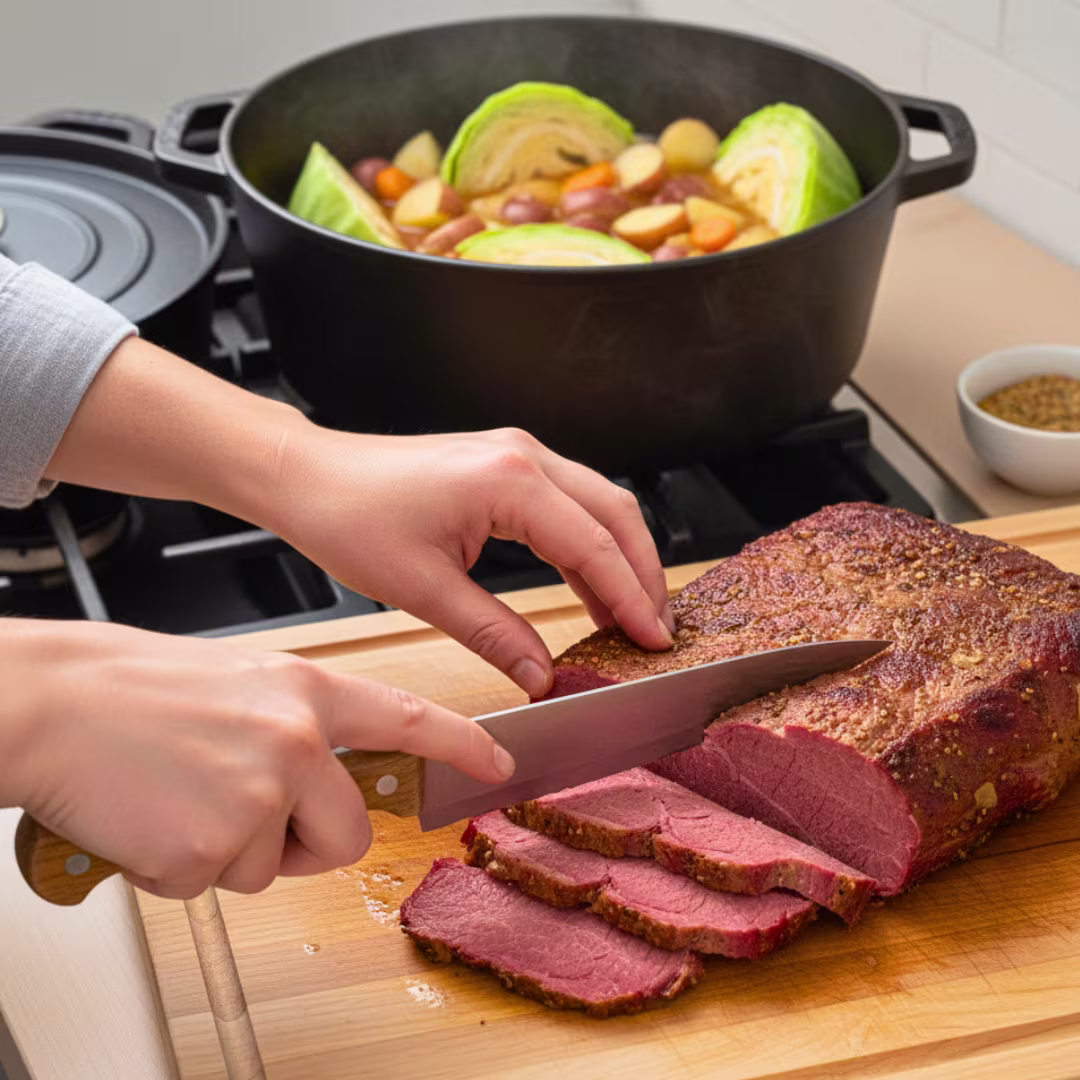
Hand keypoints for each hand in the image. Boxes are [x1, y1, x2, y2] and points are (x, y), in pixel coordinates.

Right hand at [5, 619, 512, 899]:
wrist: (51, 701)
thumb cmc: (133, 687)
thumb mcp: (240, 682)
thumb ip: (296, 724)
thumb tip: (324, 775)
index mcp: (306, 692)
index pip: (407, 718)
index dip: (460, 744)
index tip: (497, 763)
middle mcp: (296, 741)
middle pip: (350, 835)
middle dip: (308, 844)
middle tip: (247, 815)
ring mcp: (258, 795)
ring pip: (274, 867)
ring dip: (231, 850)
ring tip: (180, 796)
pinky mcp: (209, 849)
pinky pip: (214, 886)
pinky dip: (180, 867)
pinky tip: (152, 817)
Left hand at [45, 339, 674, 695]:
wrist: (311, 477)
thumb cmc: (352, 518)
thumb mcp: (425, 591)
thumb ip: (495, 634)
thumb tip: (542, 675)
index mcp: (510, 481)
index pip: (595, 545)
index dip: (630, 598)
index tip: (654, 641)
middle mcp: (525, 457)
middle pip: (616, 514)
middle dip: (644, 575)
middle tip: (657, 632)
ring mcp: (518, 455)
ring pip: (600, 505)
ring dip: (621, 559)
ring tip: (632, 617)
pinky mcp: (506, 466)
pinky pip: (569, 504)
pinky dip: (589, 546)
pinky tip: (590, 587)